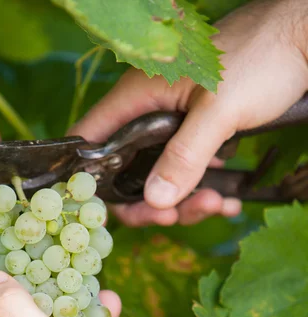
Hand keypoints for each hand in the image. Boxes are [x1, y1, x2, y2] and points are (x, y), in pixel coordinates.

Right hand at [70, 0, 307, 226]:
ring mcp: (173, 126)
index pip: (92, 139)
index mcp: (139, 97)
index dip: (90, 177)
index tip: (112, 210)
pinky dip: (204, 190)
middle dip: (149, 202)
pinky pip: (189, 171)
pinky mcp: (197, 136)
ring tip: (218, 204)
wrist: (302, 39)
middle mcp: (149, 113)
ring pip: (161, 177)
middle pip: (127, 170)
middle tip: (174, 217)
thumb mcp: (219, 112)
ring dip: (185, 200)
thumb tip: (154, 201)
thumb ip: (184, 156)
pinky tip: (228, 200)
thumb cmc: (260, 58)